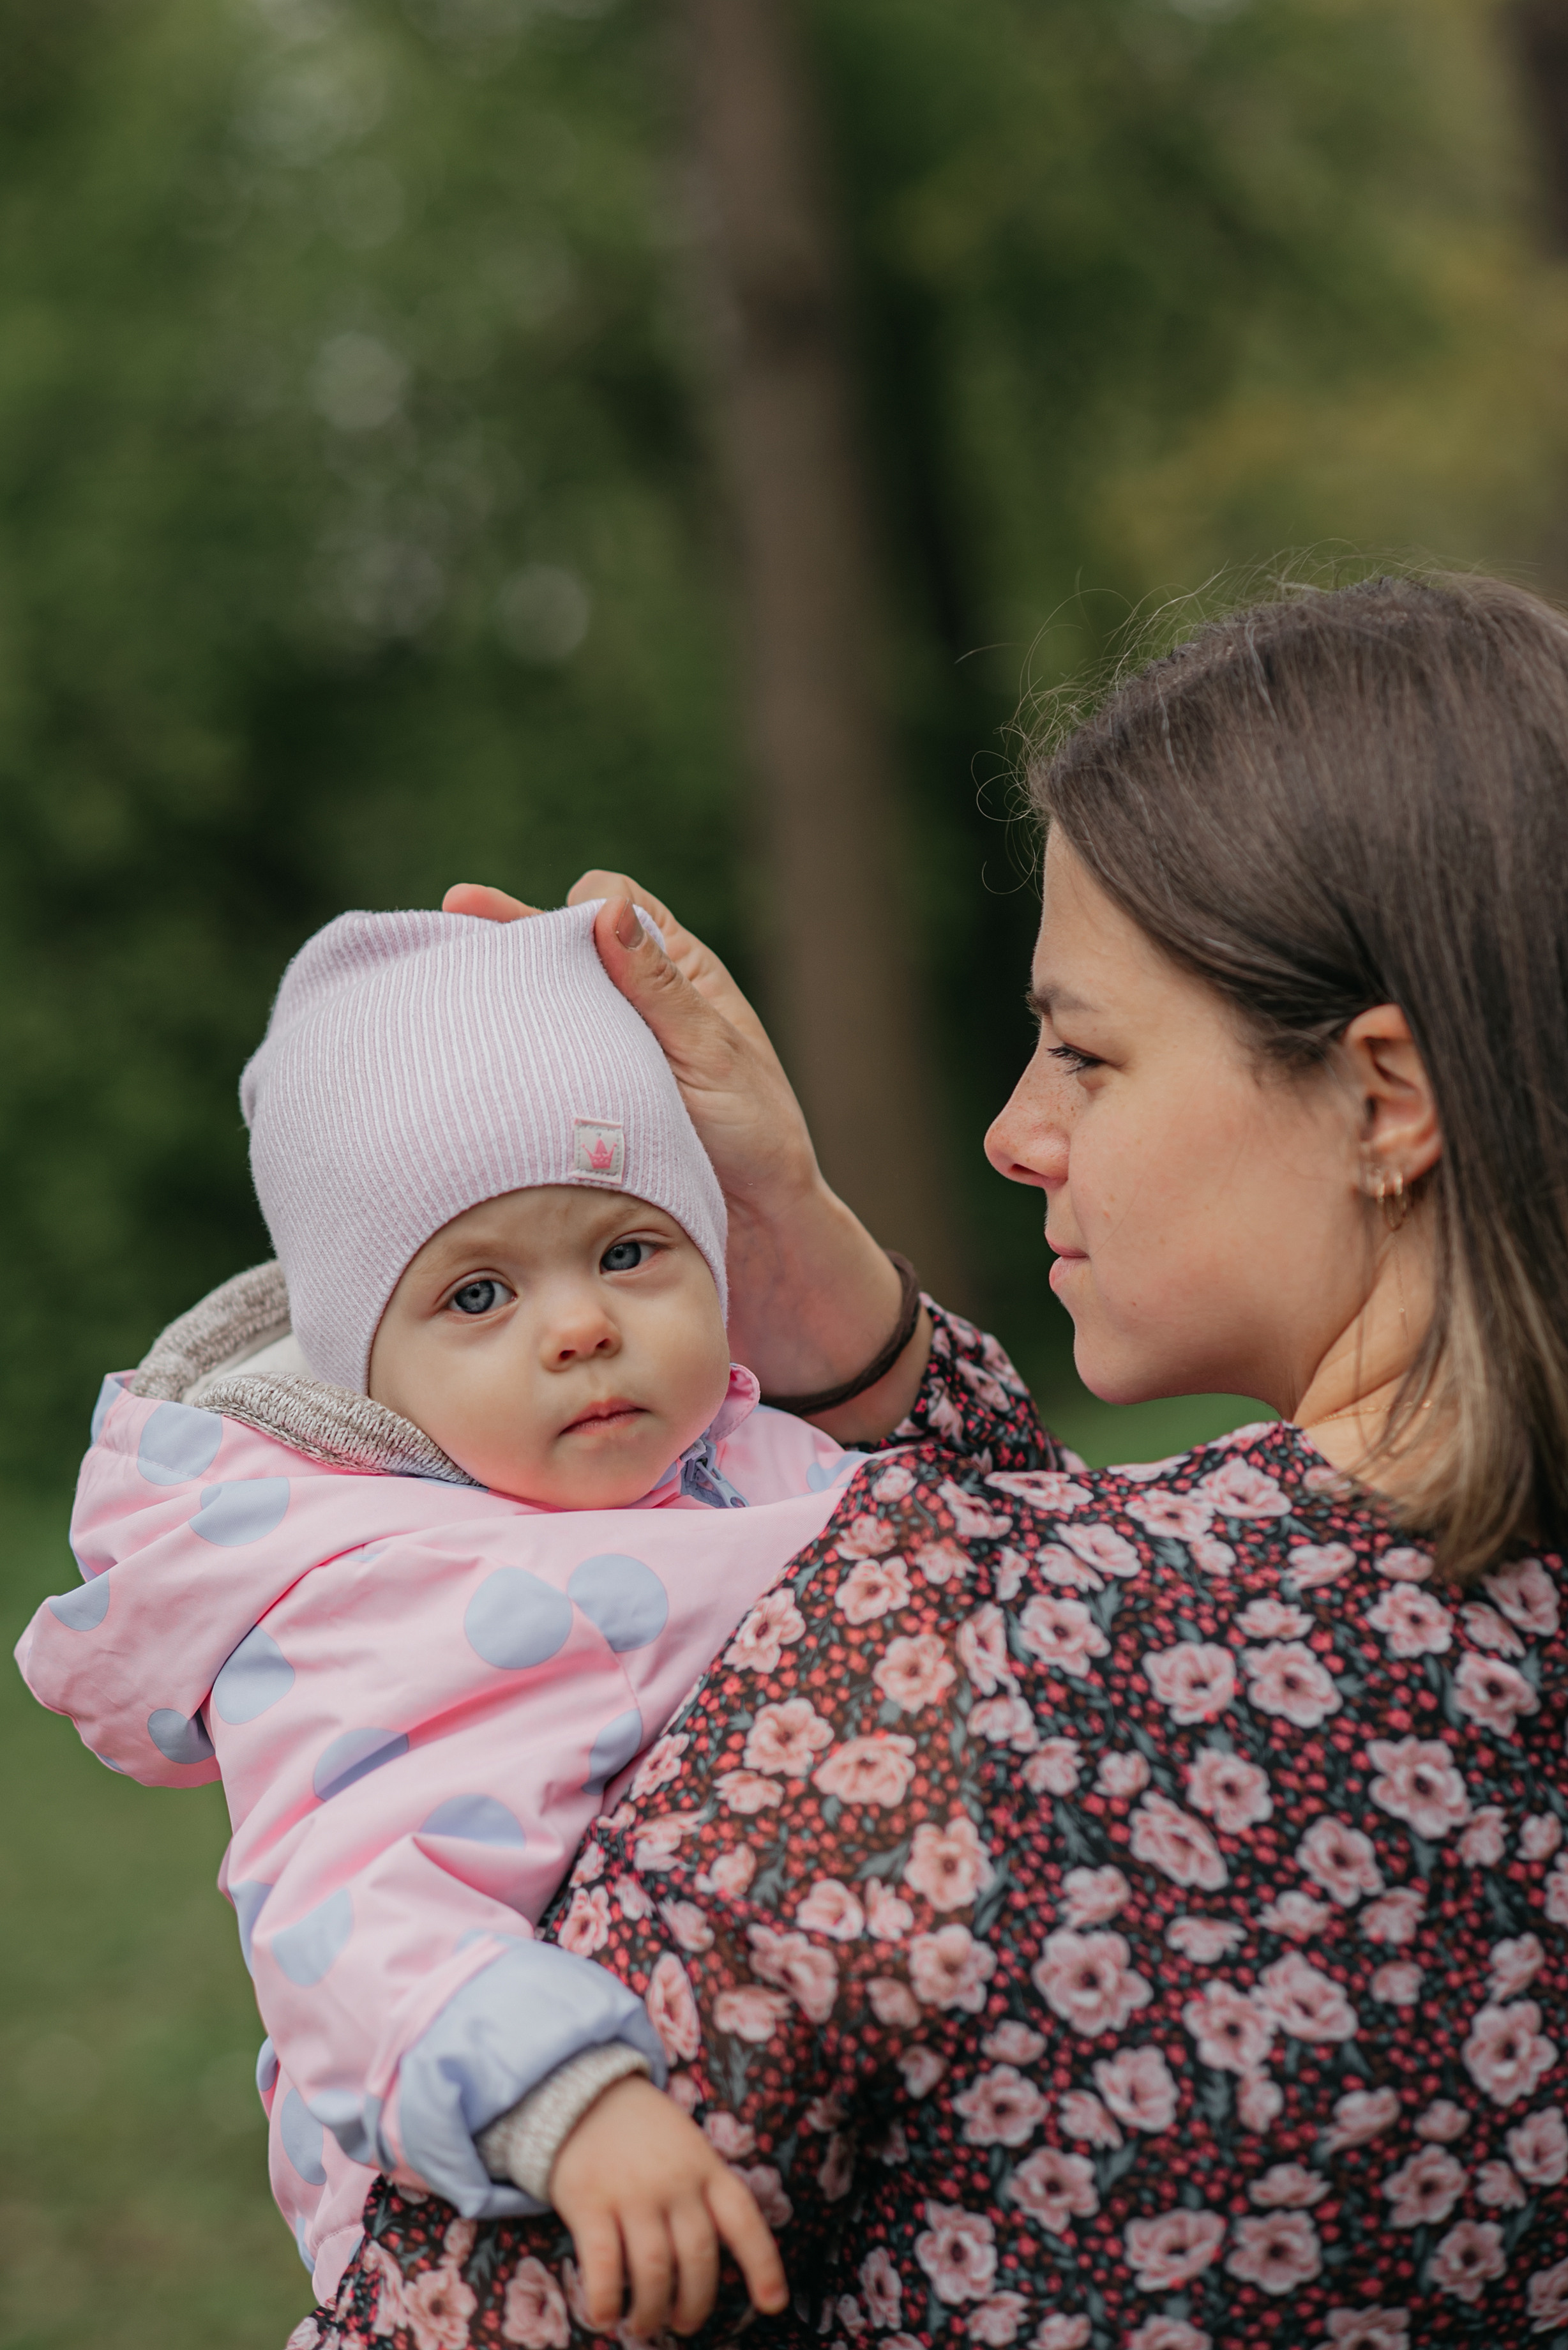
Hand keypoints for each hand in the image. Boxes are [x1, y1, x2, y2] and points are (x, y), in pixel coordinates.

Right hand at [439, 875, 928, 1428]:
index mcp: (678, 975)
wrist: (759, 1232)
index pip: (613, 906)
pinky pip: (539, 1065)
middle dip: (508, 936)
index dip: (573, 908)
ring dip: (501, 995)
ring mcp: (609, 1052)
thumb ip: (657, 986)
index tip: (530, 925)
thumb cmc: (756, 1138)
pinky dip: (507, 1054)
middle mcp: (638, 1005)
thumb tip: (608, 908)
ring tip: (438, 981)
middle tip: (448, 918)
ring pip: (545, 1007)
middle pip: (563, 949)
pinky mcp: (587, 1100)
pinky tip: (463, 1052)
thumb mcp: (708, 1053)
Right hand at [549, 2073, 787, 2337]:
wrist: (584, 2094)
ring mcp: (632, 2191)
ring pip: (653, 2269)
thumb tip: (713, 2263)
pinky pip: (603, 2262)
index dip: (763, 2264)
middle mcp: (674, 2182)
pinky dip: (606, 2298)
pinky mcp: (590, 2201)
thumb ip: (705, 2194)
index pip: (743, 2219)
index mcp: (705, 2167)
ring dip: (651, 2310)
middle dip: (695, 2303)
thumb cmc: (645, 2133)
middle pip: (698, 2257)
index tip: (774, 2303)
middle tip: (684, 2324)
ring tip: (644, 2325)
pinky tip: (605, 2316)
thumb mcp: (689, 2148)